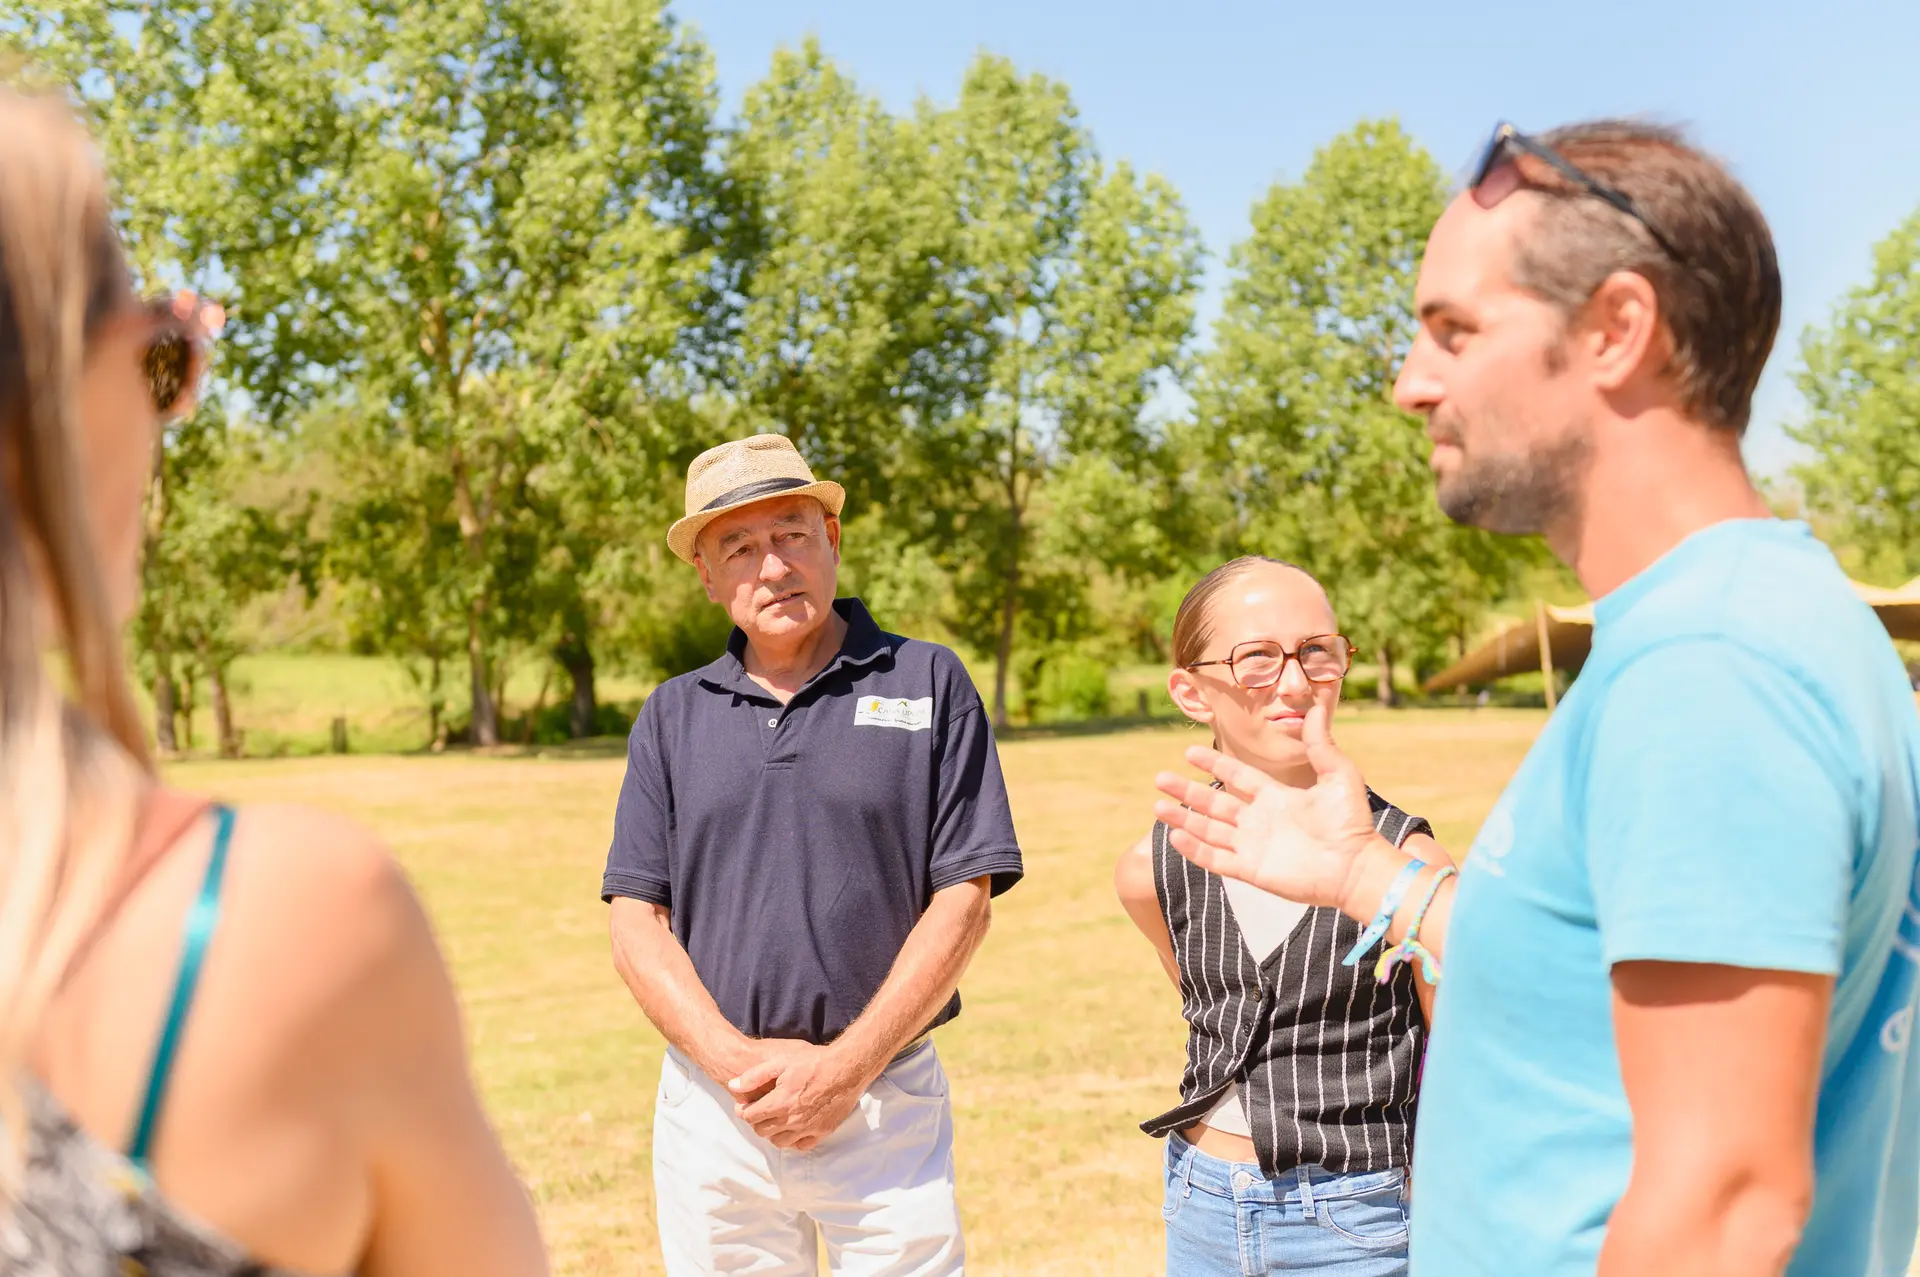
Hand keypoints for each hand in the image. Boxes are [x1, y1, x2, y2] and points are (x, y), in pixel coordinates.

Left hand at [729, 1042, 867, 1149]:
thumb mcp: (780, 1062)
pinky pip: (801, 1145)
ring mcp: (807, 1128)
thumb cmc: (813, 1063)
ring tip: (775, 1119)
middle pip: (762, 1131)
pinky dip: (793, 1140)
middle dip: (756, 1121)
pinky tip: (793, 1128)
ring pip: (779, 1142)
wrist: (846, 1069)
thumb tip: (732, 1086)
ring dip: (773, 1132)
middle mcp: (792, 1120)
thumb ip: (754, 1076)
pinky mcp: (822, 1132)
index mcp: (779, 1103)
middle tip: (759, 1111)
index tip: (744, 1106)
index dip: (743, 1111)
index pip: (750, 1117)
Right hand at [1152, 702, 1381, 910]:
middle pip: (1214, 803)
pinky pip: (1216, 858)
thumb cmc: (1352, 822)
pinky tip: (1176, 836)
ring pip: (1209, 830)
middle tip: (1160, 778)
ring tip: (1158, 806)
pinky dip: (1195, 849)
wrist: (1357, 866)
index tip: (1188, 752)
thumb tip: (1318, 706)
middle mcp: (1260, 820)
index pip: (1236, 776)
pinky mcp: (1252, 870)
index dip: (1213, 764)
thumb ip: (1321, 743)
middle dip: (1186, 791)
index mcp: (1276, 797)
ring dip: (1183, 818)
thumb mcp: (1338, 775)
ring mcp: (1254, 846)